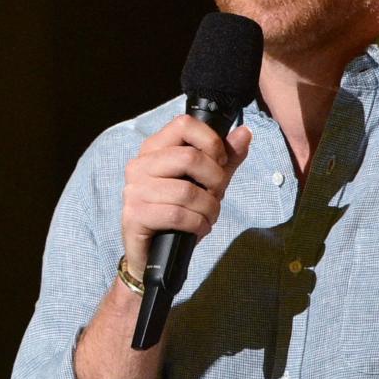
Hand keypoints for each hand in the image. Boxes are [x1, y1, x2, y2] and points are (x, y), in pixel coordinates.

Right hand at [121, 114, 252, 276]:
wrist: (155, 254)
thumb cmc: (179, 213)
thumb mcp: (207, 183)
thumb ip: (226, 158)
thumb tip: (245, 133)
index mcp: (155, 149)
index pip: (184, 124)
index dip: (211, 142)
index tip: (220, 162)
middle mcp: (140, 165)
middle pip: (190, 158)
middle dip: (215, 181)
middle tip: (217, 196)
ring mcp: (134, 190)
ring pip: (187, 191)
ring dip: (208, 208)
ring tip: (208, 217)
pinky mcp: (134, 215)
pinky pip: (177, 214)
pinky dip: (197, 224)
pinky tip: (198, 228)